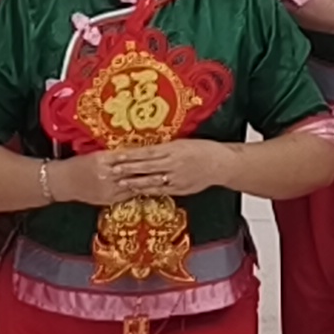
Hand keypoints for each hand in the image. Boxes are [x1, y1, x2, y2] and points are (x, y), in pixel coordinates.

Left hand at [100, 140, 235, 199]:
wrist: (221, 164)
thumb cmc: (203, 150)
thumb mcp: (183, 143)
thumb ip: (165, 147)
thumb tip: (147, 149)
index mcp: (173, 149)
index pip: (146, 152)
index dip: (130, 155)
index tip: (116, 155)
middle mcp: (173, 163)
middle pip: (146, 167)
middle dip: (128, 169)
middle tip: (112, 171)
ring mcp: (176, 177)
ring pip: (151, 180)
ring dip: (135, 182)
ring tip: (121, 183)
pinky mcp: (180, 188)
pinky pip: (161, 190)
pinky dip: (149, 190)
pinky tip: (139, 190)